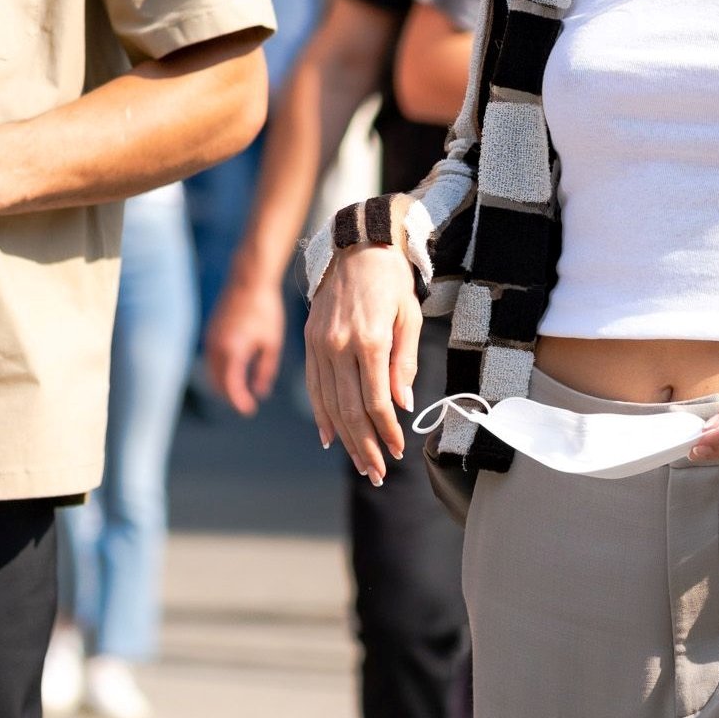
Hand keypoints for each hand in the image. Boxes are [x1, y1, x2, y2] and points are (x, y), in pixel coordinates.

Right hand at [206, 272, 285, 416]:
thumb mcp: (271, 342)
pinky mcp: (209, 331)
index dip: (239, 402)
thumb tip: (260, 392)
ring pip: (212, 372)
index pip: (230, 387)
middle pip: (217, 383)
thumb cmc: (265, 308)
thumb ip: (265, 370)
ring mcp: (209, 338)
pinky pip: (211, 359)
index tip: (250, 410)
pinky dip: (220, 370)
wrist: (249, 279)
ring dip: (224, 383)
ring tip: (242, 389)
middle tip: (246, 403)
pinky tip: (236, 369)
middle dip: (230, 395)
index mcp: (231, 350)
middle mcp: (215, 347)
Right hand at [305, 242, 421, 484]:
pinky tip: (329, 437)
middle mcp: (338, 345)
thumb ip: (405, 362)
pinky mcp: (309, 341)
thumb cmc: (390, 281)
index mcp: (368, 339)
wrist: (356, 246)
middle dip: (364, 446)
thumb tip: (402, 405)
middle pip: (349, 409)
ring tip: (360, 463)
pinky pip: (313, 386)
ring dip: (344, 438)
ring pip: (328, 403)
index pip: (376, 400)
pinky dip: (321, 415)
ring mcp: (319, 344)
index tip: (397, 451)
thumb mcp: (408, 316)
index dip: (386, 431)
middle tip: (377, 473)